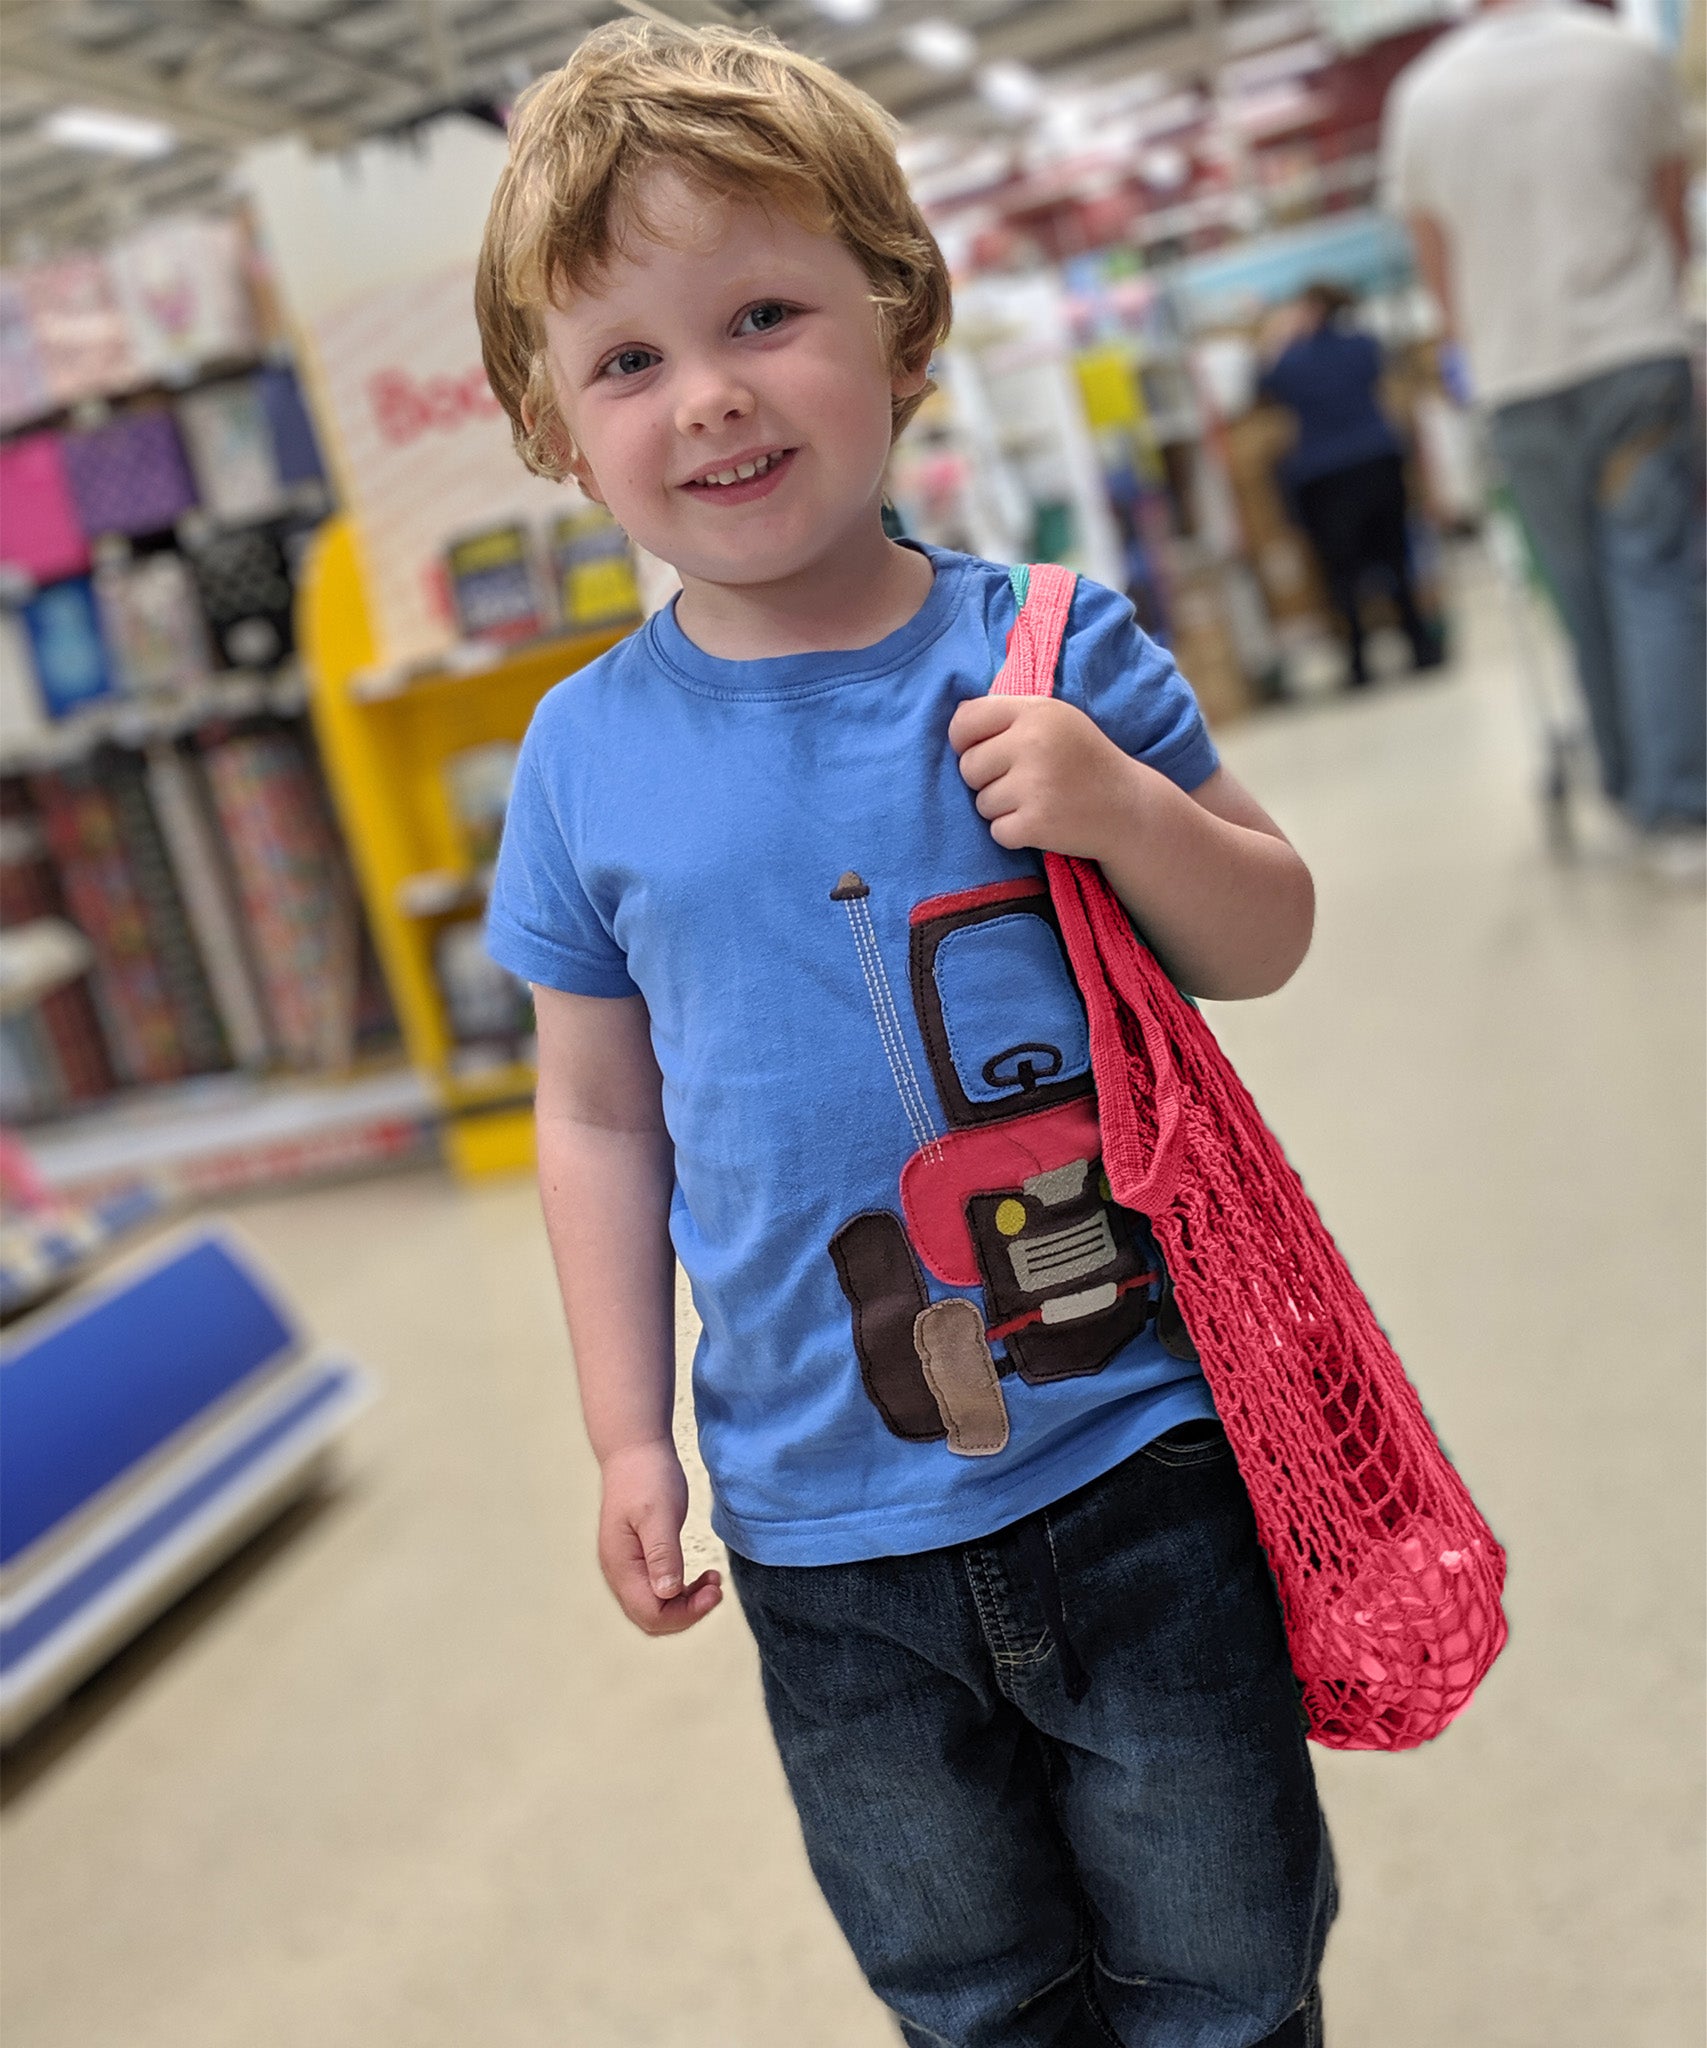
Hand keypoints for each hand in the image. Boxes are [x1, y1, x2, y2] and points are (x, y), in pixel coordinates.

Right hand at [598, 1439, 722, 1635]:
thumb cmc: (646, 1476)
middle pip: (650, 1617)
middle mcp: (619, 1573)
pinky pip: (657, 1590)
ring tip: (713, 1582)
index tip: (714, 1592)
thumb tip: (667, 1593)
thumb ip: (662, 1554)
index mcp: (621, 1565)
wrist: (634, 1450)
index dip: (684, 1614)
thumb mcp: (659, 1513)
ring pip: (654, 1607)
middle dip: (687, 1613)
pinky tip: (700, 1578)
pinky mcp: (638, 1558)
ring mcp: (626, 1567)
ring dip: (686, 1603)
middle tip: (716, 1589)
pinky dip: (680, 1591)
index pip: (649, 1614)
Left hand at [948, 695, 1139, 859]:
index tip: (984, 752)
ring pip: (981, 803)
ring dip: (1003, 809)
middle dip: (988, 780)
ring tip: (1039, 801)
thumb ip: (1009, 716)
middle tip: (1025, 782)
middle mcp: (1033, 742)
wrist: (1129, 808)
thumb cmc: (1084, 761)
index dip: (964, 741)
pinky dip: (1015, 833)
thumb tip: (956, 719)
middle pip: (968, 767)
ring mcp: (1034, 784)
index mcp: (1036, 711)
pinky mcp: (1036, 823)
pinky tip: (1042, 822)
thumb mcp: (1055, 720)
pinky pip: (997, 831)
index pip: (965, 720)